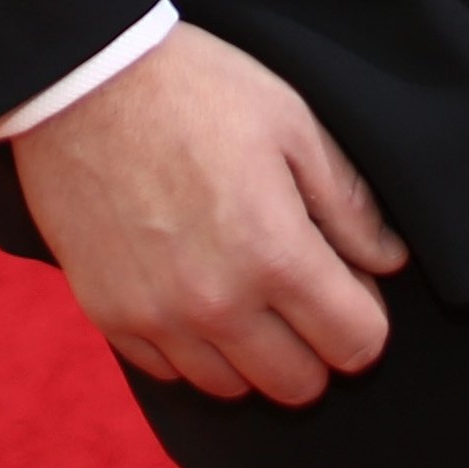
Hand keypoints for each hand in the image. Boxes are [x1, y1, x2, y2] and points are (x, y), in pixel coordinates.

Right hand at [8, 21, 407, 403]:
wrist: (81, 79)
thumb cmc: (195, 90)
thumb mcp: (291, 123)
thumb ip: (347, 203)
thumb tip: (387, 261)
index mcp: (276, 255)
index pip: (356, 345)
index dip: (366, 318)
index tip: (351, 287)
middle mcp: (218, 305)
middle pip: (298, 385)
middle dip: (316, 347)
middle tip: (301, 294)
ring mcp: (158, 318)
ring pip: (231, 389)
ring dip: (251, 355)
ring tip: (245, 295)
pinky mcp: (108, 315)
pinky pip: (168, 372)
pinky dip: (190, 348)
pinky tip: (192, 295)